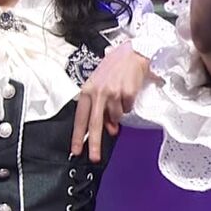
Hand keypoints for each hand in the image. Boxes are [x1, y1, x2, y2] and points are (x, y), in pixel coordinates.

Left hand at [71, 42, 151, 161]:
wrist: (133, 53)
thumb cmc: (115, 68)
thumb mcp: (102, 87)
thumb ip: (101, 109)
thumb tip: (109, 129)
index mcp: (87, 91)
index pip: (80, 118)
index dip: (78, 136)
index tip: (77, 150)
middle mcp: (98, 92)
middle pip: (95, 123)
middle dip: (95, 143)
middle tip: (94, 157)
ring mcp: (113, 93)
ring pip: (116, 117)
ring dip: (118, 114)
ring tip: (120, 98)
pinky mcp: (127, 93)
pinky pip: (128, 109)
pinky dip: (128, 105)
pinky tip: (127, 93)